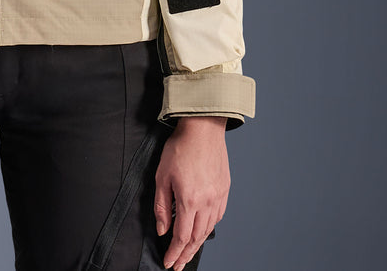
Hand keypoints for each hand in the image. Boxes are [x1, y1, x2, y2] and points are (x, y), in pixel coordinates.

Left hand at [154, 116, 229, 270]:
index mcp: (190, 200)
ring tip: (189, 252)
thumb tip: (162, 229)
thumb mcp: (162, 176)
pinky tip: (203, 229)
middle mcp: (207, 202)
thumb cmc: (181, 147)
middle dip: (186, 254)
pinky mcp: (224, 190)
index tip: (168, 262)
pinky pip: (218, 216)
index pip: (182, 236)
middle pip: (197, 237)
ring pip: (208, 229)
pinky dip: (209, 227)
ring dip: (198, 244)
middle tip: (178, 265)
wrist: (203, 128)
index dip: (174, 253)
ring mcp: (218, 197)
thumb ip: (162, 206)